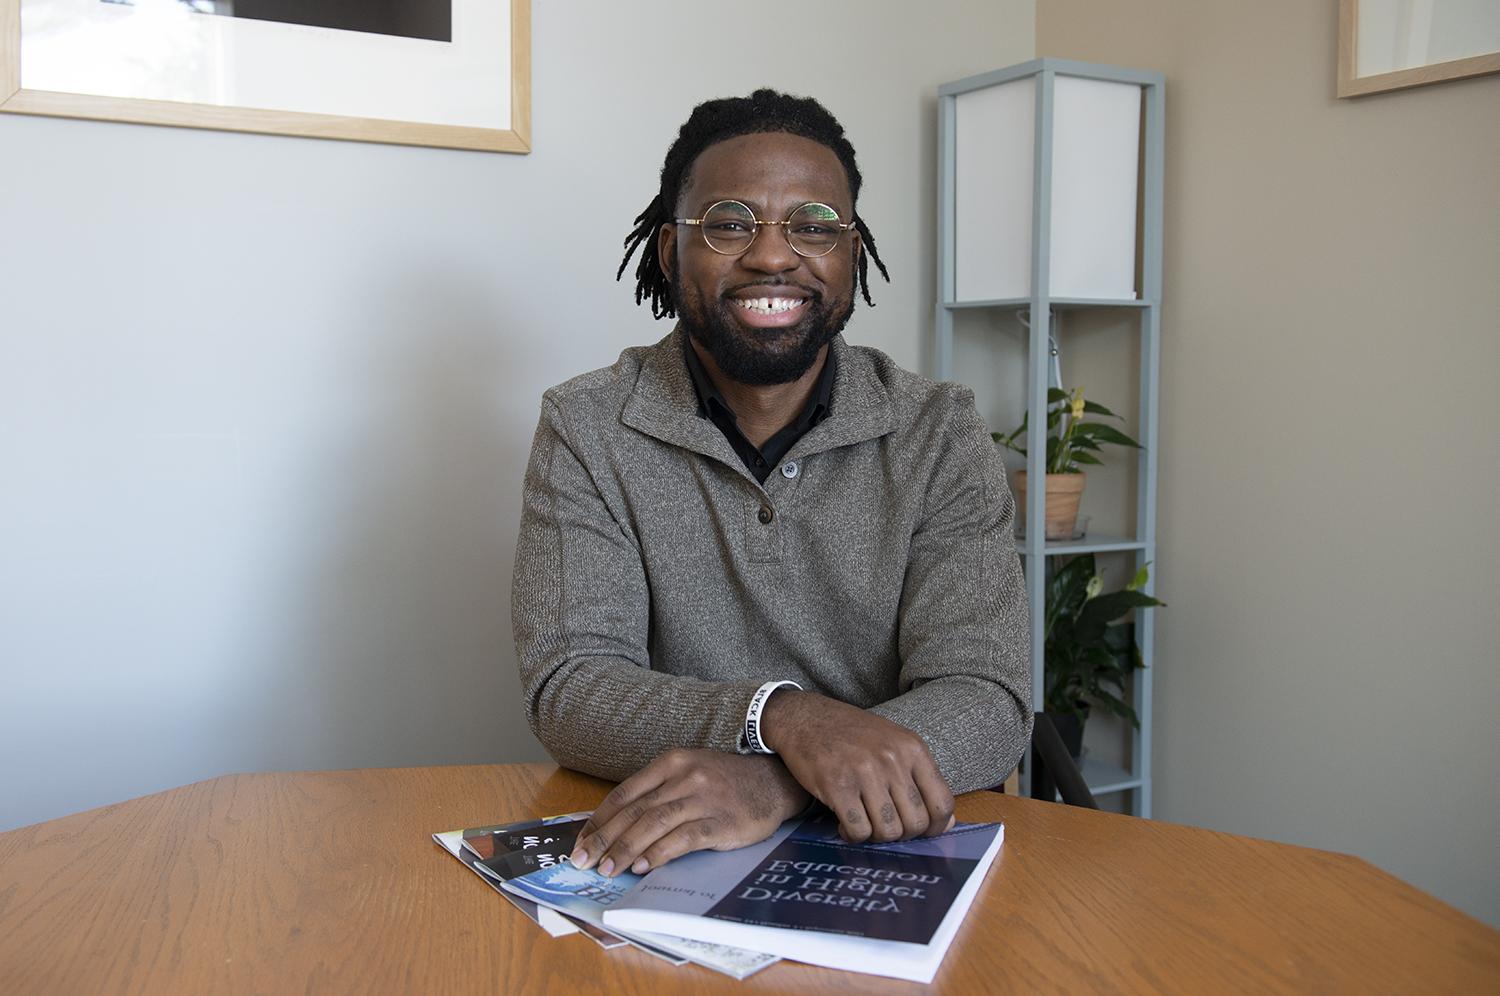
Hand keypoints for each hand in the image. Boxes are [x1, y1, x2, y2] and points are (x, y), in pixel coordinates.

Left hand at [569, 748, 809, 876]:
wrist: (774, 781)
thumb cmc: (727, 782)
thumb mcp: (690, 773)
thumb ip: (659, 792)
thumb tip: (621, 825)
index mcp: (671, 762)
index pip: (625, 793)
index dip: (600, 820)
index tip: (582, 842)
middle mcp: (684, 777)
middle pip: (634, 811)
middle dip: (604, 839)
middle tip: (584, 861)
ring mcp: (702, 798)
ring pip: (653, 825)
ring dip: (625, 849)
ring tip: (607, 870)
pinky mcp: (720, 821)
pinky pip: (682, 839)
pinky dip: (658, 854)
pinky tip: (642, 868)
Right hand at [760, 690, 954, 842]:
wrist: (805, 718)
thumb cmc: (852, 734)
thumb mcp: (894, 744)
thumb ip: (919, 780)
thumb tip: (946, 824)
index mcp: (912, 748)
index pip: (942, 802)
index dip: (936, 828)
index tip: (922, 833)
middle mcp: (892, 759)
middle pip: (915, 823)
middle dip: (902, 835)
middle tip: (885, 828)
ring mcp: (864, 772)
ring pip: (888, 831)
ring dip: (876, 837)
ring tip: (864, 824)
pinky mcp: (836, 785)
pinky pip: (858, 830)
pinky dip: (853, 836)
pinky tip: (845, 824)